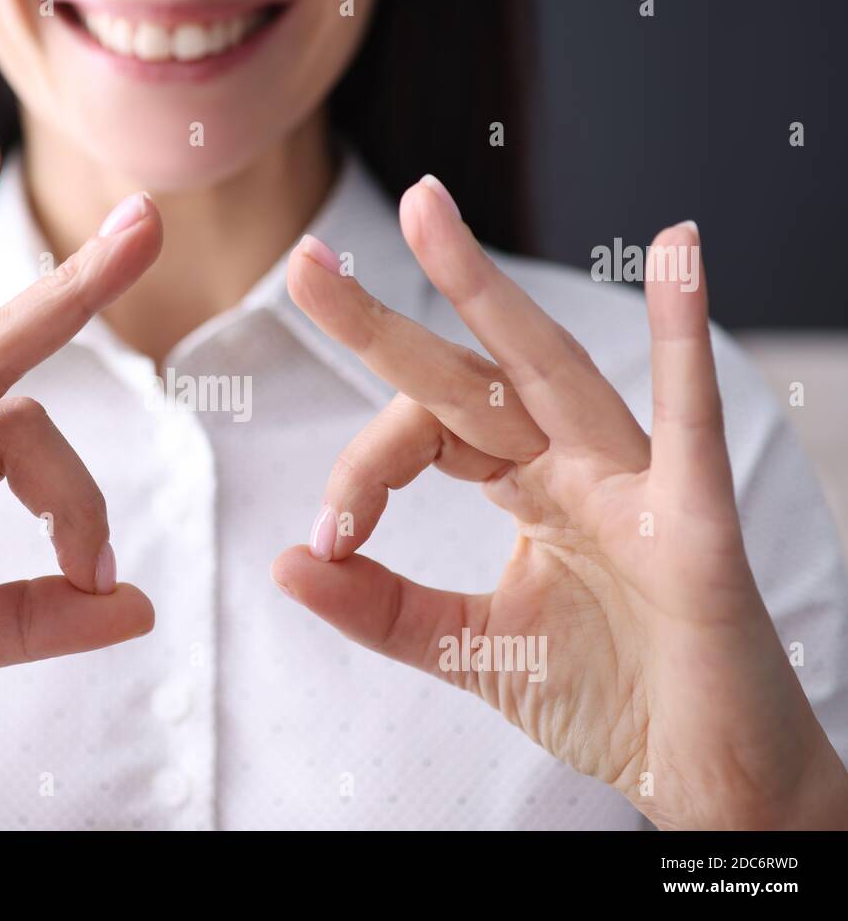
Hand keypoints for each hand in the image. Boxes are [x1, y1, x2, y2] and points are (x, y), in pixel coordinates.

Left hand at [273, 175, 847, 828]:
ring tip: (423, 213)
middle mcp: (577, 466)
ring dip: (486, 290)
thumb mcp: (470, 648)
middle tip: (304, 264)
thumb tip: (284, 562)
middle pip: (469, 373)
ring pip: (552, 371)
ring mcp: (636, 484)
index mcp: (530, 486)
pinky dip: (685, 338)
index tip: (329, 536)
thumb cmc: (608, 697)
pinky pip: (691, 423)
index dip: (363, 472)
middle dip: (386, 321)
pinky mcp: (697, 524)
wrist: (703, 773)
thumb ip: (382, 607)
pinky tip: (680, 252)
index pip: (428, 434)